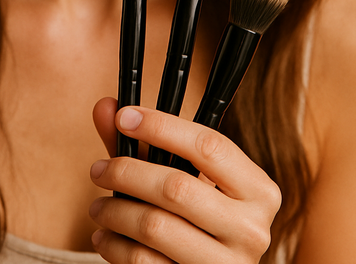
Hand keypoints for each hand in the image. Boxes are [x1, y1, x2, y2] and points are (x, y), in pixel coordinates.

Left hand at [90, 98, 280, 263]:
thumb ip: (147, 142)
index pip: (208, 146)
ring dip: (114, 211)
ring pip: (156, 226)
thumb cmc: (200, 217)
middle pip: (176, 187)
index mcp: (258, 190)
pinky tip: (106, 236)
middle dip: (126, 172)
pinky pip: (144, 263)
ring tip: (97, 207)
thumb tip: (105, 107)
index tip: (125, 117)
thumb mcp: (186, 176)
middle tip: (98, 169)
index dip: (162, 126)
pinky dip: (115, 246)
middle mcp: (251, 229)